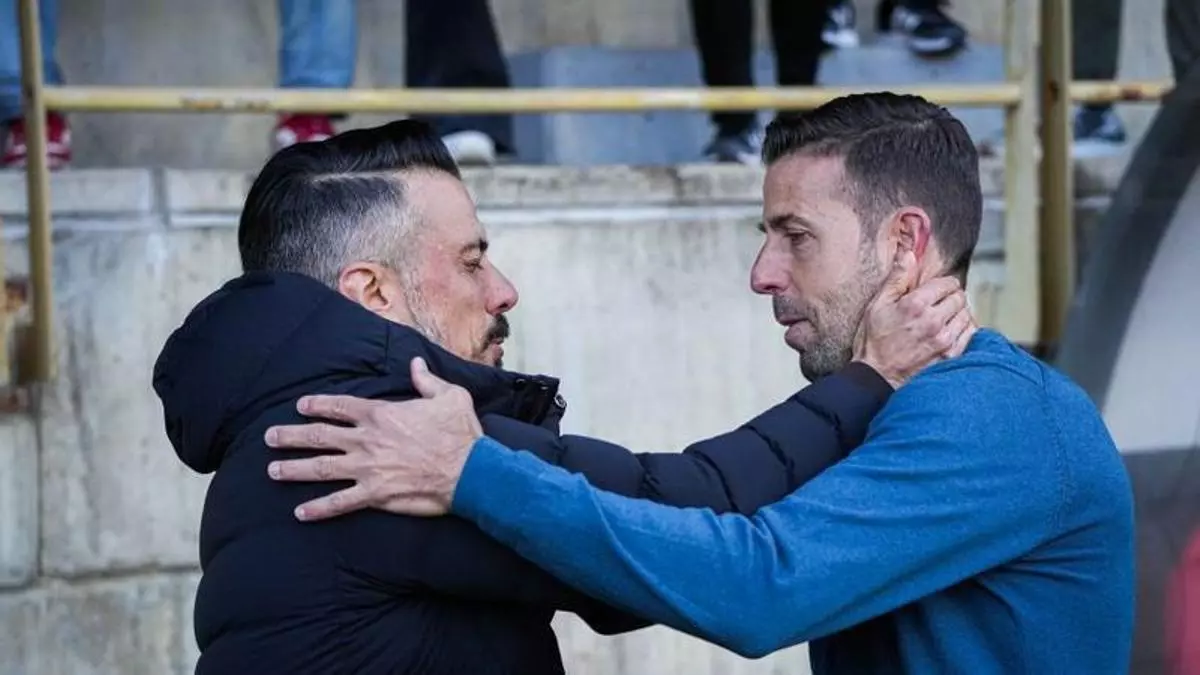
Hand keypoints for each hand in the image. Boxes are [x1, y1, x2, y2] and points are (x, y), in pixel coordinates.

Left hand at [264, 357, 482, 520]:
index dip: (318, 405)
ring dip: (294, 469)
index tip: (301, 406)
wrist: (471, 472)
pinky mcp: (375, 494)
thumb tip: (416, 364)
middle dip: (291, 436)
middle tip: (269, 437)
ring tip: (273, 470)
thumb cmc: (461, 434)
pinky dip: (318, 508)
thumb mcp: (449, 396)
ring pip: (321, 468)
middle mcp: (367, 440)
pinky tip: (300, 512)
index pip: (340, 407)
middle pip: (320, 436)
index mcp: (382, 415)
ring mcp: (368, 469)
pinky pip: (340, 502)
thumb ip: (427, 379)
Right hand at [853, 251, 975, 387]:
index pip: (947, 283)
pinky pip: (970, 335)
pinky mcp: (951, 356)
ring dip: (958, 314)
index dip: (943, 284)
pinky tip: (950, 334)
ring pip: (967, 316)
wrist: (877, 378)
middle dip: (951, 298)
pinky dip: (964, 331)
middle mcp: (934, 321)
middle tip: (939, 305)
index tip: (937, 290)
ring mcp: (945, 340)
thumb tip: (909, 254)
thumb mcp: (877, 305)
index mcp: (916, 304)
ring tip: (944, 320)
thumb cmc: (874, 342)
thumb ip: (896, 278)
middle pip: (960, 298)